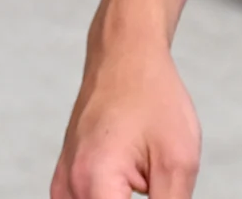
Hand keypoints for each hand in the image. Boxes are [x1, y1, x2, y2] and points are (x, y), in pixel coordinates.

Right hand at [50, 29, 199, 198]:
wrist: (124, 57)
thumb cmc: (151, 97)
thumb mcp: (177, 162)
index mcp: (94, 184)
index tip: (161, 196)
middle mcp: (69, 188)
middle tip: (157, 185)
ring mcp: (63, 185)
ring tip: (150, 180)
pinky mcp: (66, 180)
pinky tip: (132, 190)